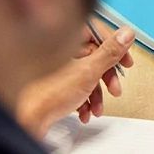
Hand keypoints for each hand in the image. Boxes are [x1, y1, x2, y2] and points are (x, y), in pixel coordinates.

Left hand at [17, 26, 135, 137]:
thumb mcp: (89, 72)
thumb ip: (110, 52)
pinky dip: (83, 100)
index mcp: (65, 40)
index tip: (125, 61)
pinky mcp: (52, 84)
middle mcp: (58, 51)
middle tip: (115, 88)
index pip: (97, 33)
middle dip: (106, 77)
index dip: (115, 48)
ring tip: (98, 107)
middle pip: (93, 56)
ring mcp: (55, 68)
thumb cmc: (47, 96)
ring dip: (96, 93)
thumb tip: (127, 34)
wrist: (26, 120)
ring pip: (85, 75)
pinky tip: (84, 112)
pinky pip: (74, 87)